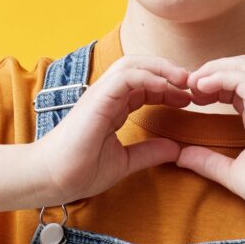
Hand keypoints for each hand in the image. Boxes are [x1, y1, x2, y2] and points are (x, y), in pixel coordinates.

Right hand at [32, 56, 191, 205]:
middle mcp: (107, 95)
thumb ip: (149, 152)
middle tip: (192, 85)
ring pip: (133, 64)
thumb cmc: (80, 171)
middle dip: (169, 72)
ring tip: (183, 80)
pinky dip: (147, 77)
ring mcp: (101, 94)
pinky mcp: (97, 98)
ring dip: (161, 68)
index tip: (189, 100)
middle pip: (141, 67)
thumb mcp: (124, 161)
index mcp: (113, 107)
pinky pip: (125, 77)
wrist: (53, 179)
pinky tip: (165, 87)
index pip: (145, 85)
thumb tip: (176, 149)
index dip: (168, 88)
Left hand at [175, 55, 244, 220]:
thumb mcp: (232, 173)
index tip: (191, 99)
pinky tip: (202, 88)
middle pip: (238, 65)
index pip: (234, 83)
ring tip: (194, 85)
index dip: (210, 84)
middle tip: (188, 88)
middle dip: (210, 70)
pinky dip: (220, 77)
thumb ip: (207, 162)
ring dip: (214, 69)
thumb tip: (180, 157)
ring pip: (242, 64)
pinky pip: (243, 78)